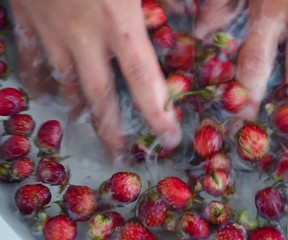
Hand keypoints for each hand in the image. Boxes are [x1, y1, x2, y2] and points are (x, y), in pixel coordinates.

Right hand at [10, 0, 181, 160]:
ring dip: (76, 107)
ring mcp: (51, 30)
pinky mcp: (27, 18)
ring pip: (63, 82)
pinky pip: (30, 58)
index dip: (157, 113)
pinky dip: (38, 79)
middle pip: (99, 95)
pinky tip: (45, 92)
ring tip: (86, 124)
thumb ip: (170, 1)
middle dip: (110, 130)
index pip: (143, 78)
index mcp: (119, 22)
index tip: (169, 138)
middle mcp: (84, 35)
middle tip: (119, 155)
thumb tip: (199, 25)